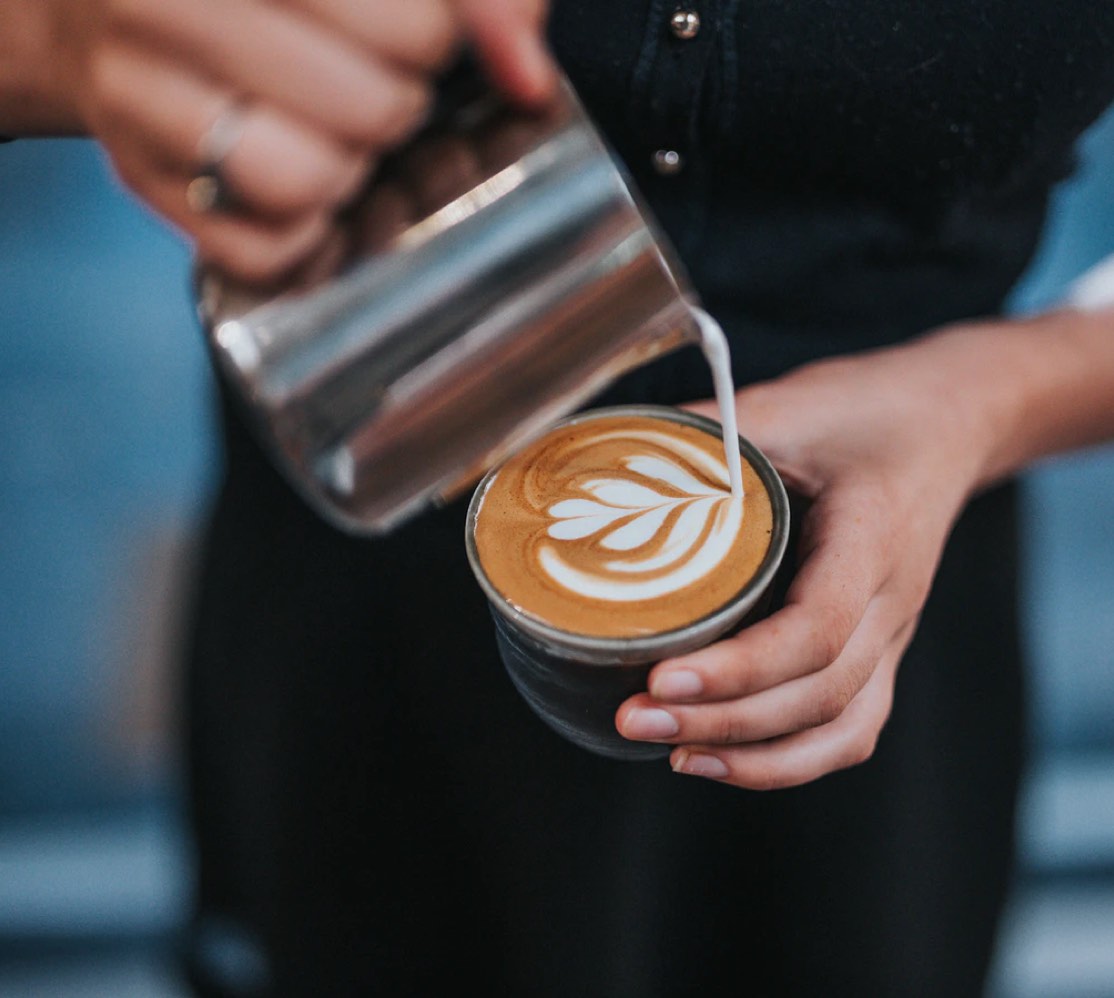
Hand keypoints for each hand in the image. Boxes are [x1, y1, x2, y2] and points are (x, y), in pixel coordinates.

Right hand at [31, 0, 552, 280]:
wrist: (105, 3)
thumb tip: (527, 75)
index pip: (408, 27)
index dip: (434, 40)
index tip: (414, 31)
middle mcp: (158, 2)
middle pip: (371, 108)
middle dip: (396, 106)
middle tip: (373, 85)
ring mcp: (134, 95)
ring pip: (303, 182)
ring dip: (345, 173)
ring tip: (332, 137)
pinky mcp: (139, 181)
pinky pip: (263, 251)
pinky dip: (303, 237)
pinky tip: (298, 187)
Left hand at [614, 324, 1009, 788]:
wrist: (944, 422)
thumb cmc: (864, 411)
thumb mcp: (785, 404)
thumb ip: (701, 431)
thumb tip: (603, 458)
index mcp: (872, 537)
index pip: (817, 627)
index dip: (740, 667)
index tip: (661, 678)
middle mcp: (893, 599)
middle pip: (820, 692)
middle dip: (723, 721)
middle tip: (634, 720)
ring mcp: (893, 633)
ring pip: (842, 728)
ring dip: (755, 757)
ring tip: (673, 755)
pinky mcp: (881, 649)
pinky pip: (850, 728)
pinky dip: (791, 759)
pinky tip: (724, 759)